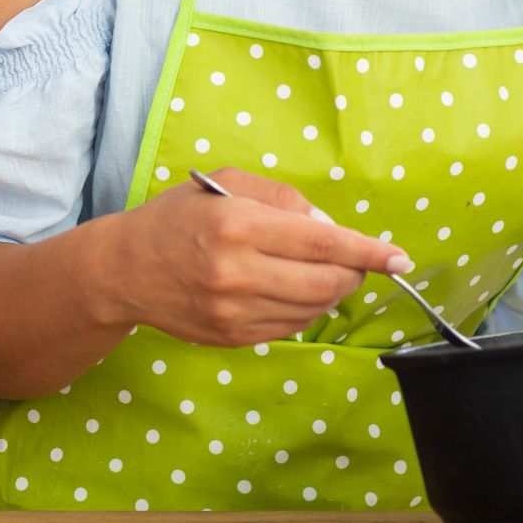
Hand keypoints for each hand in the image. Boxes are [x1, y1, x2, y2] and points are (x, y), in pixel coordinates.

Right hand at [90, 167, 412, 347]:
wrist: (123, 269)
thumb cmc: (175, 218)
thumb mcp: (223, 185)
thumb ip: (281, 198)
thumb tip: (328, 227)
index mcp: (238, 225)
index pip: (323, 244)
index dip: (369, 252)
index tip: (399, 258)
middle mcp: (237, 272)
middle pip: (326, 283)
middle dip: (353, 273)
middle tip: (354, 263)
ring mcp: (234, 311)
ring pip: (313, 309)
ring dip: (329, 292)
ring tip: (314, 273)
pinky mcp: (231, 337)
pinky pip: (290, 328)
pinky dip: (302, 310)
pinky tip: (287, 291)